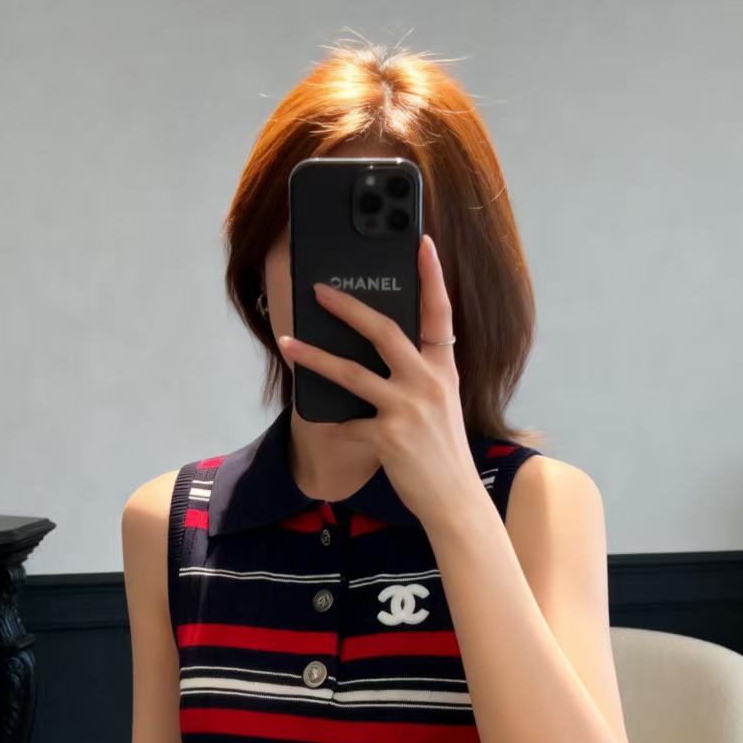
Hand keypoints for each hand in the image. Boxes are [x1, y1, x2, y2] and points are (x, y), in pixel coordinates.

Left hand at [276, 235, 484, 532]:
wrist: (454, 499)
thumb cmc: (444, 452)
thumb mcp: (443, 405)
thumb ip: (420, 377)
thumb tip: (382, 355)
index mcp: (444, 370)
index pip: (440, 314)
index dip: (432, 277)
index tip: (422, 243)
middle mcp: (428, 383)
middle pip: (384, 331)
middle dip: (348, 307)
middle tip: (320, 290)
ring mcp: (408, 409)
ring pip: (352, 372)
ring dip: (314, 356)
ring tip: (288, 343)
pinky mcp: (388, 436)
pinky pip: (348, 423)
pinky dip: (332, 422)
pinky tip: (321, 420)